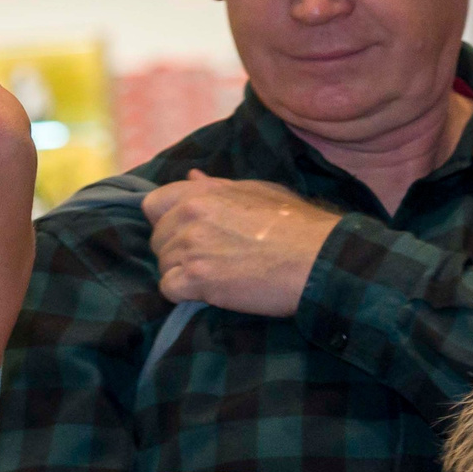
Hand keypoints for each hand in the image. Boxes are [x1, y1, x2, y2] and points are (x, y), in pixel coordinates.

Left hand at [142, 172, 340, 317]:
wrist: (318, 259)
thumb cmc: (297, 224)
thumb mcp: (258, 192)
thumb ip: (218, 186)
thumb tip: (191, 176)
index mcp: (202, 192)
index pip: (153, 204)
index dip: (165, 221)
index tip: (185, 232)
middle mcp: (189, 215)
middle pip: (157, 239)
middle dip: (176, 251)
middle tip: (209, 260)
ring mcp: (191, 247)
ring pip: (163, 266)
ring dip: (183, 274)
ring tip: (216, 276)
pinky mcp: (197, 279)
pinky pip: (169, 289)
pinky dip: (185, 295)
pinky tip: (210, 293)